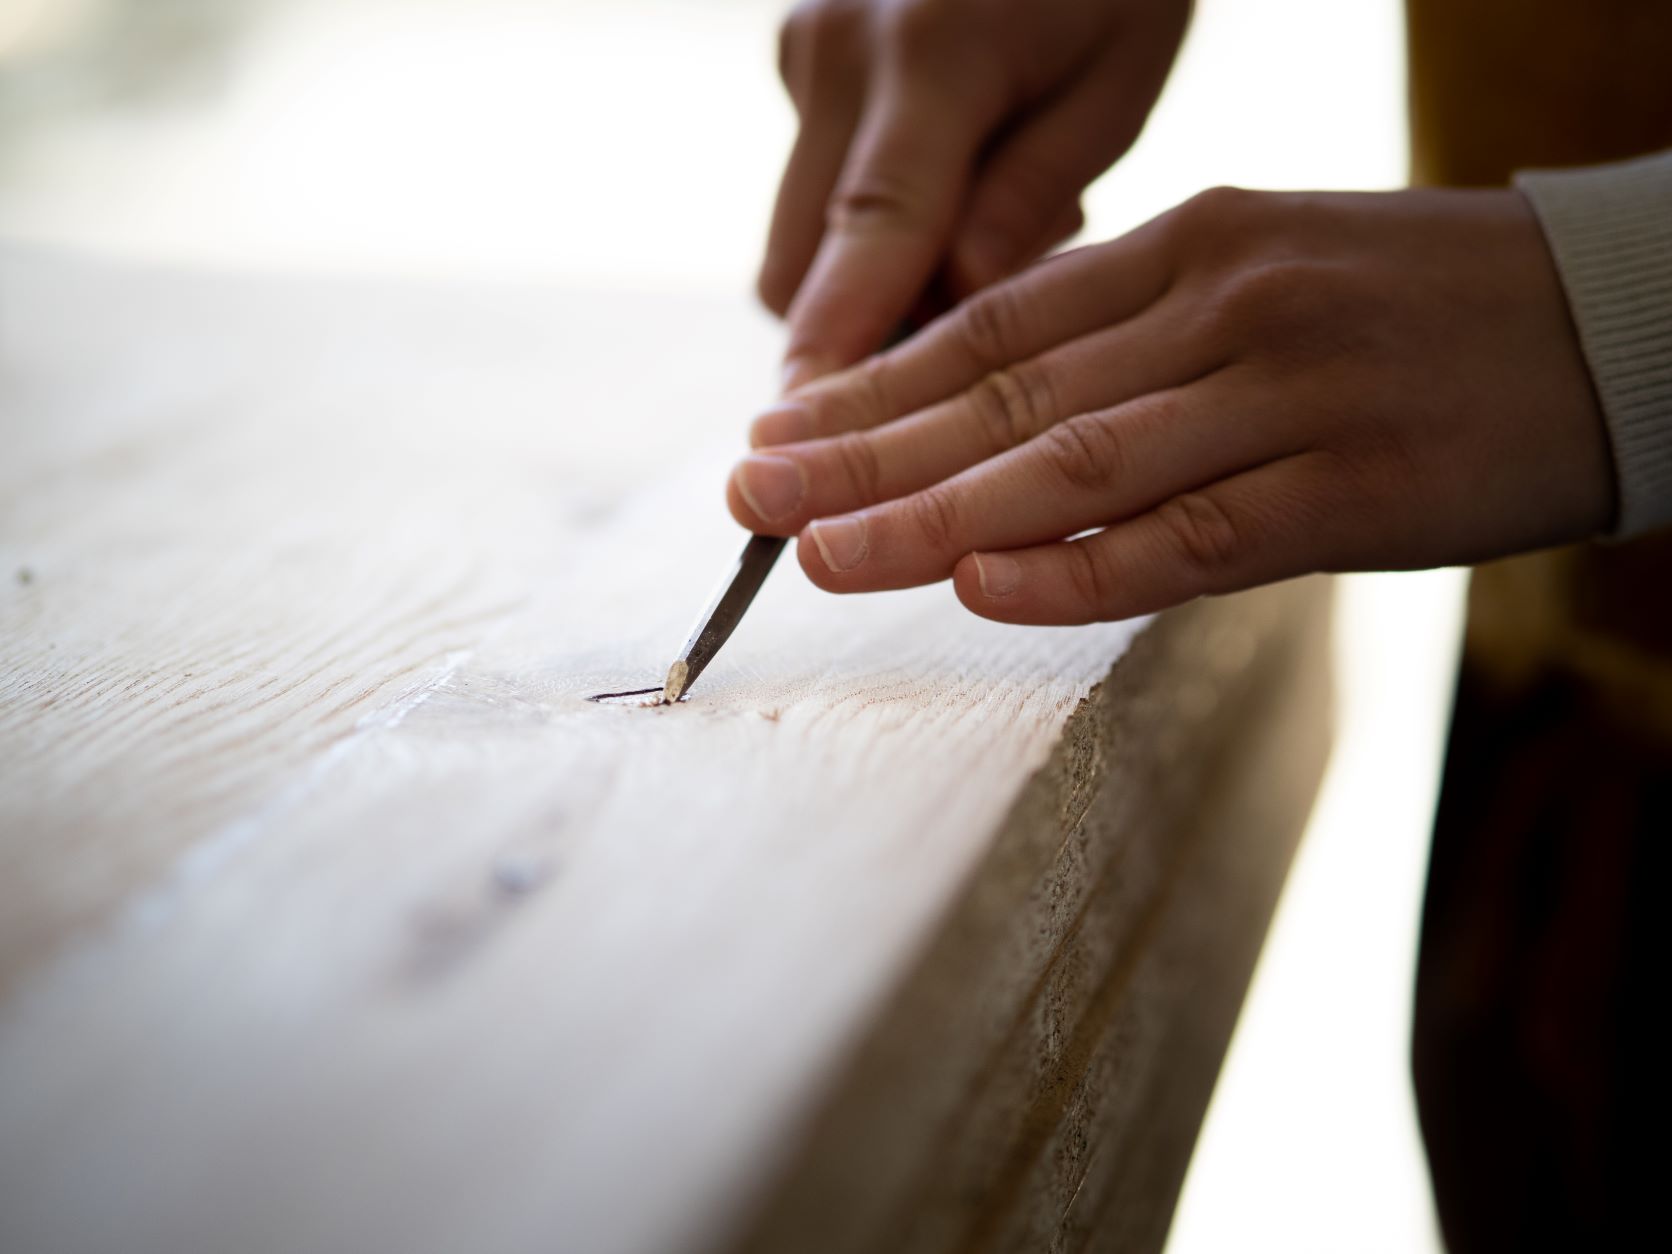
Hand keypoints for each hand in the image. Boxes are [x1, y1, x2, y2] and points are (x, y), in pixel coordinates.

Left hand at [727, 186, 1615, 623]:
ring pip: (1075, 463)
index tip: (780, 429)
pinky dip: (1081, 568)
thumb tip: (998, 411)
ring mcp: (1285, 394)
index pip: (993, 326)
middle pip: (1005, 392)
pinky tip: (983, 588)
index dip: (875, 387)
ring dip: (933, 513)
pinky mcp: (1353, 487)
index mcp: (1188, 247)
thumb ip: (1136, 335)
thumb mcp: (1264, 276)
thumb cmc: (1416, 312)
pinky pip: (1191, 536)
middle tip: (752, 495)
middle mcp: (1220, 306)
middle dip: (863, 452)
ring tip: (823, 552)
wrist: (1616, 318)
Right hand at [761, 0, 1191, 388]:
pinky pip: (814, 195)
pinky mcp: (798, 57)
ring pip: (797, 243)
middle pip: (801, 269)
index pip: (871, 240)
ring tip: (983, 237)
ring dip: (867, 291)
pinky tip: (954, 189)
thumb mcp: (1116, 77)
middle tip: (972, 349)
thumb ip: (1033, 199)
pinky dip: (867, 234)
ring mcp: (804, 50)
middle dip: (862, 343)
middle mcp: (838, 53)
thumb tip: (962, 310)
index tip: (817, 457)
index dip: (843, 360)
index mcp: (931, 56)